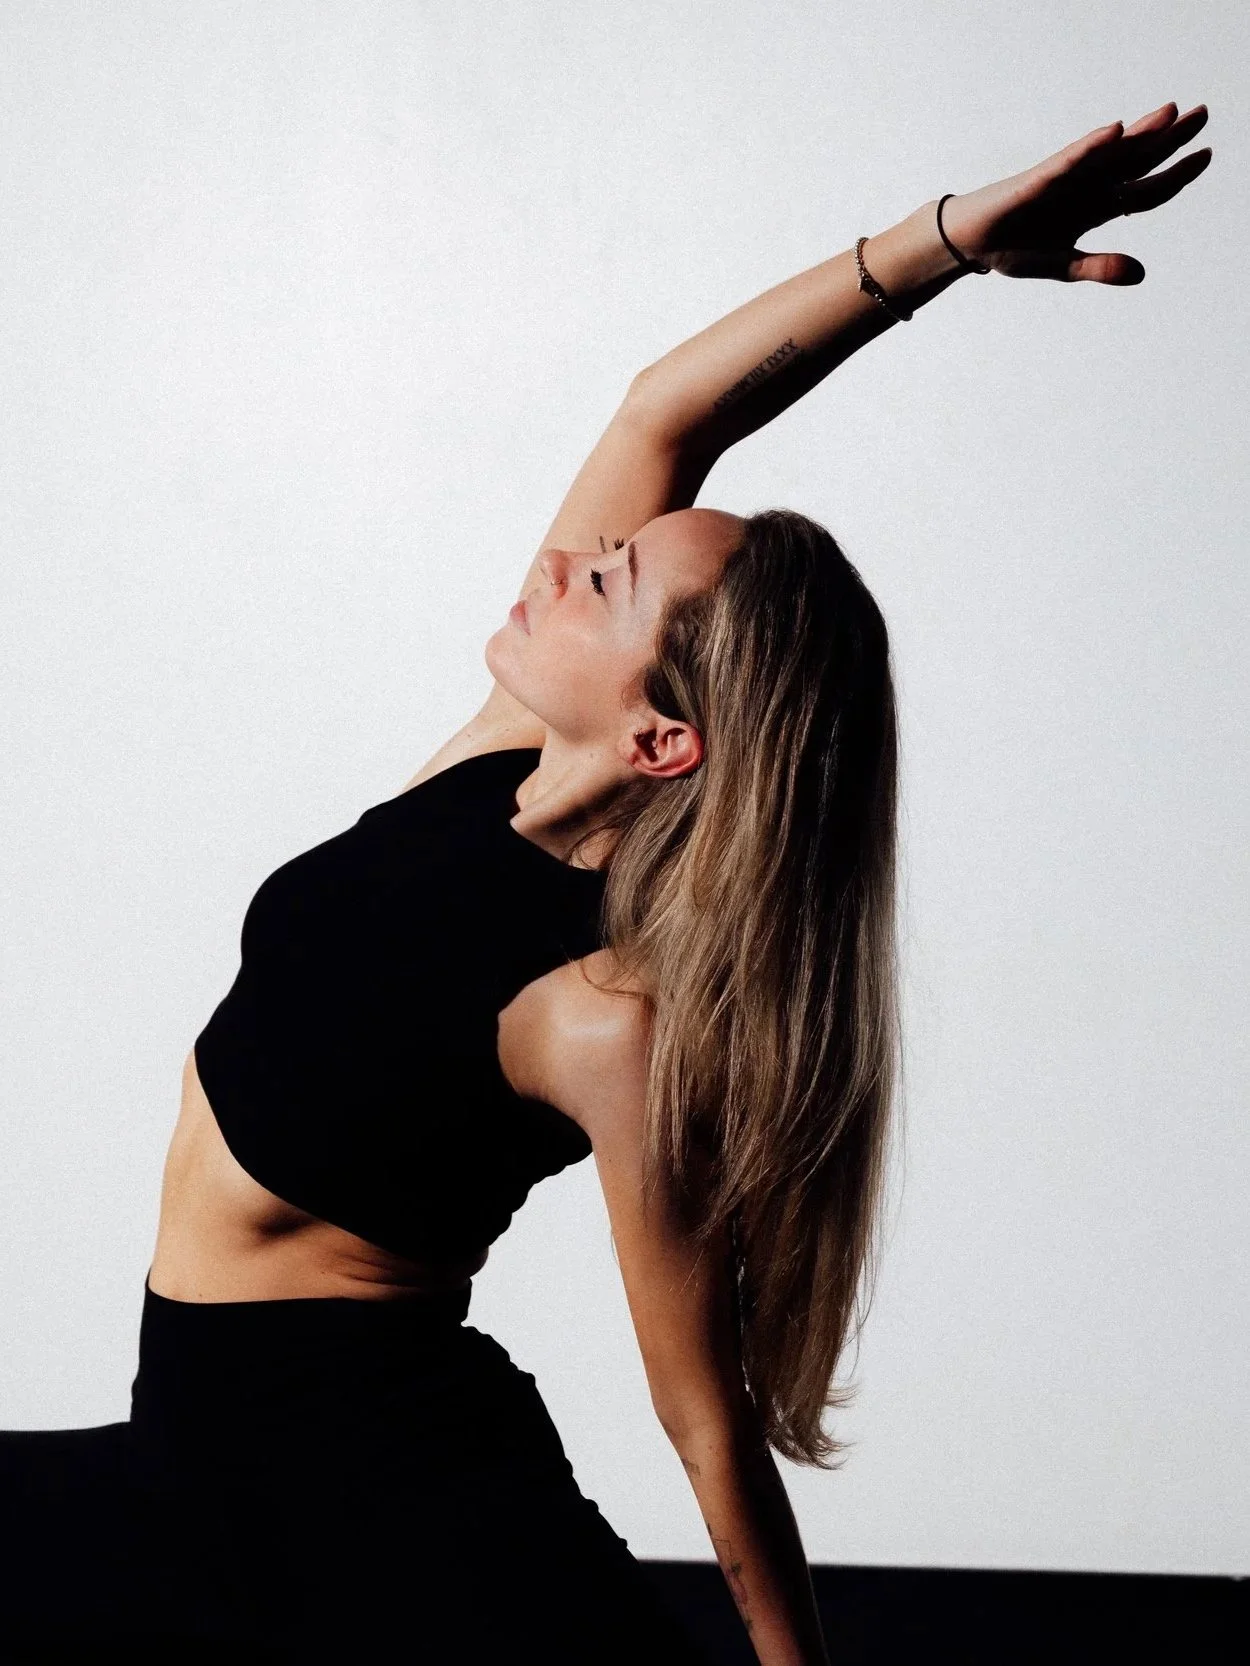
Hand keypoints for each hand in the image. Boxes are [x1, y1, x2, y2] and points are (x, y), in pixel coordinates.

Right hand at [938, 101, 1211, 283]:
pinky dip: (1091, 146)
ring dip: (1140, 133)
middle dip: (1170, 138)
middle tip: (1202, 114)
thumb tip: (1141, 274)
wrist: (969, 243)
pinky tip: (1115, 131)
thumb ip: (1100, 267)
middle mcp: (1086, 187)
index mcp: (1094, 208)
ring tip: (1171, 112)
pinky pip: (1070, 160)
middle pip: (1135, 160)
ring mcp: (1064, 179)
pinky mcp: (1038, 179)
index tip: (1203, 156)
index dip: (1175, 176)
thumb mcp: (1062, 267)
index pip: (1144, 190)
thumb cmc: (1013, 248)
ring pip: (1109, 153)